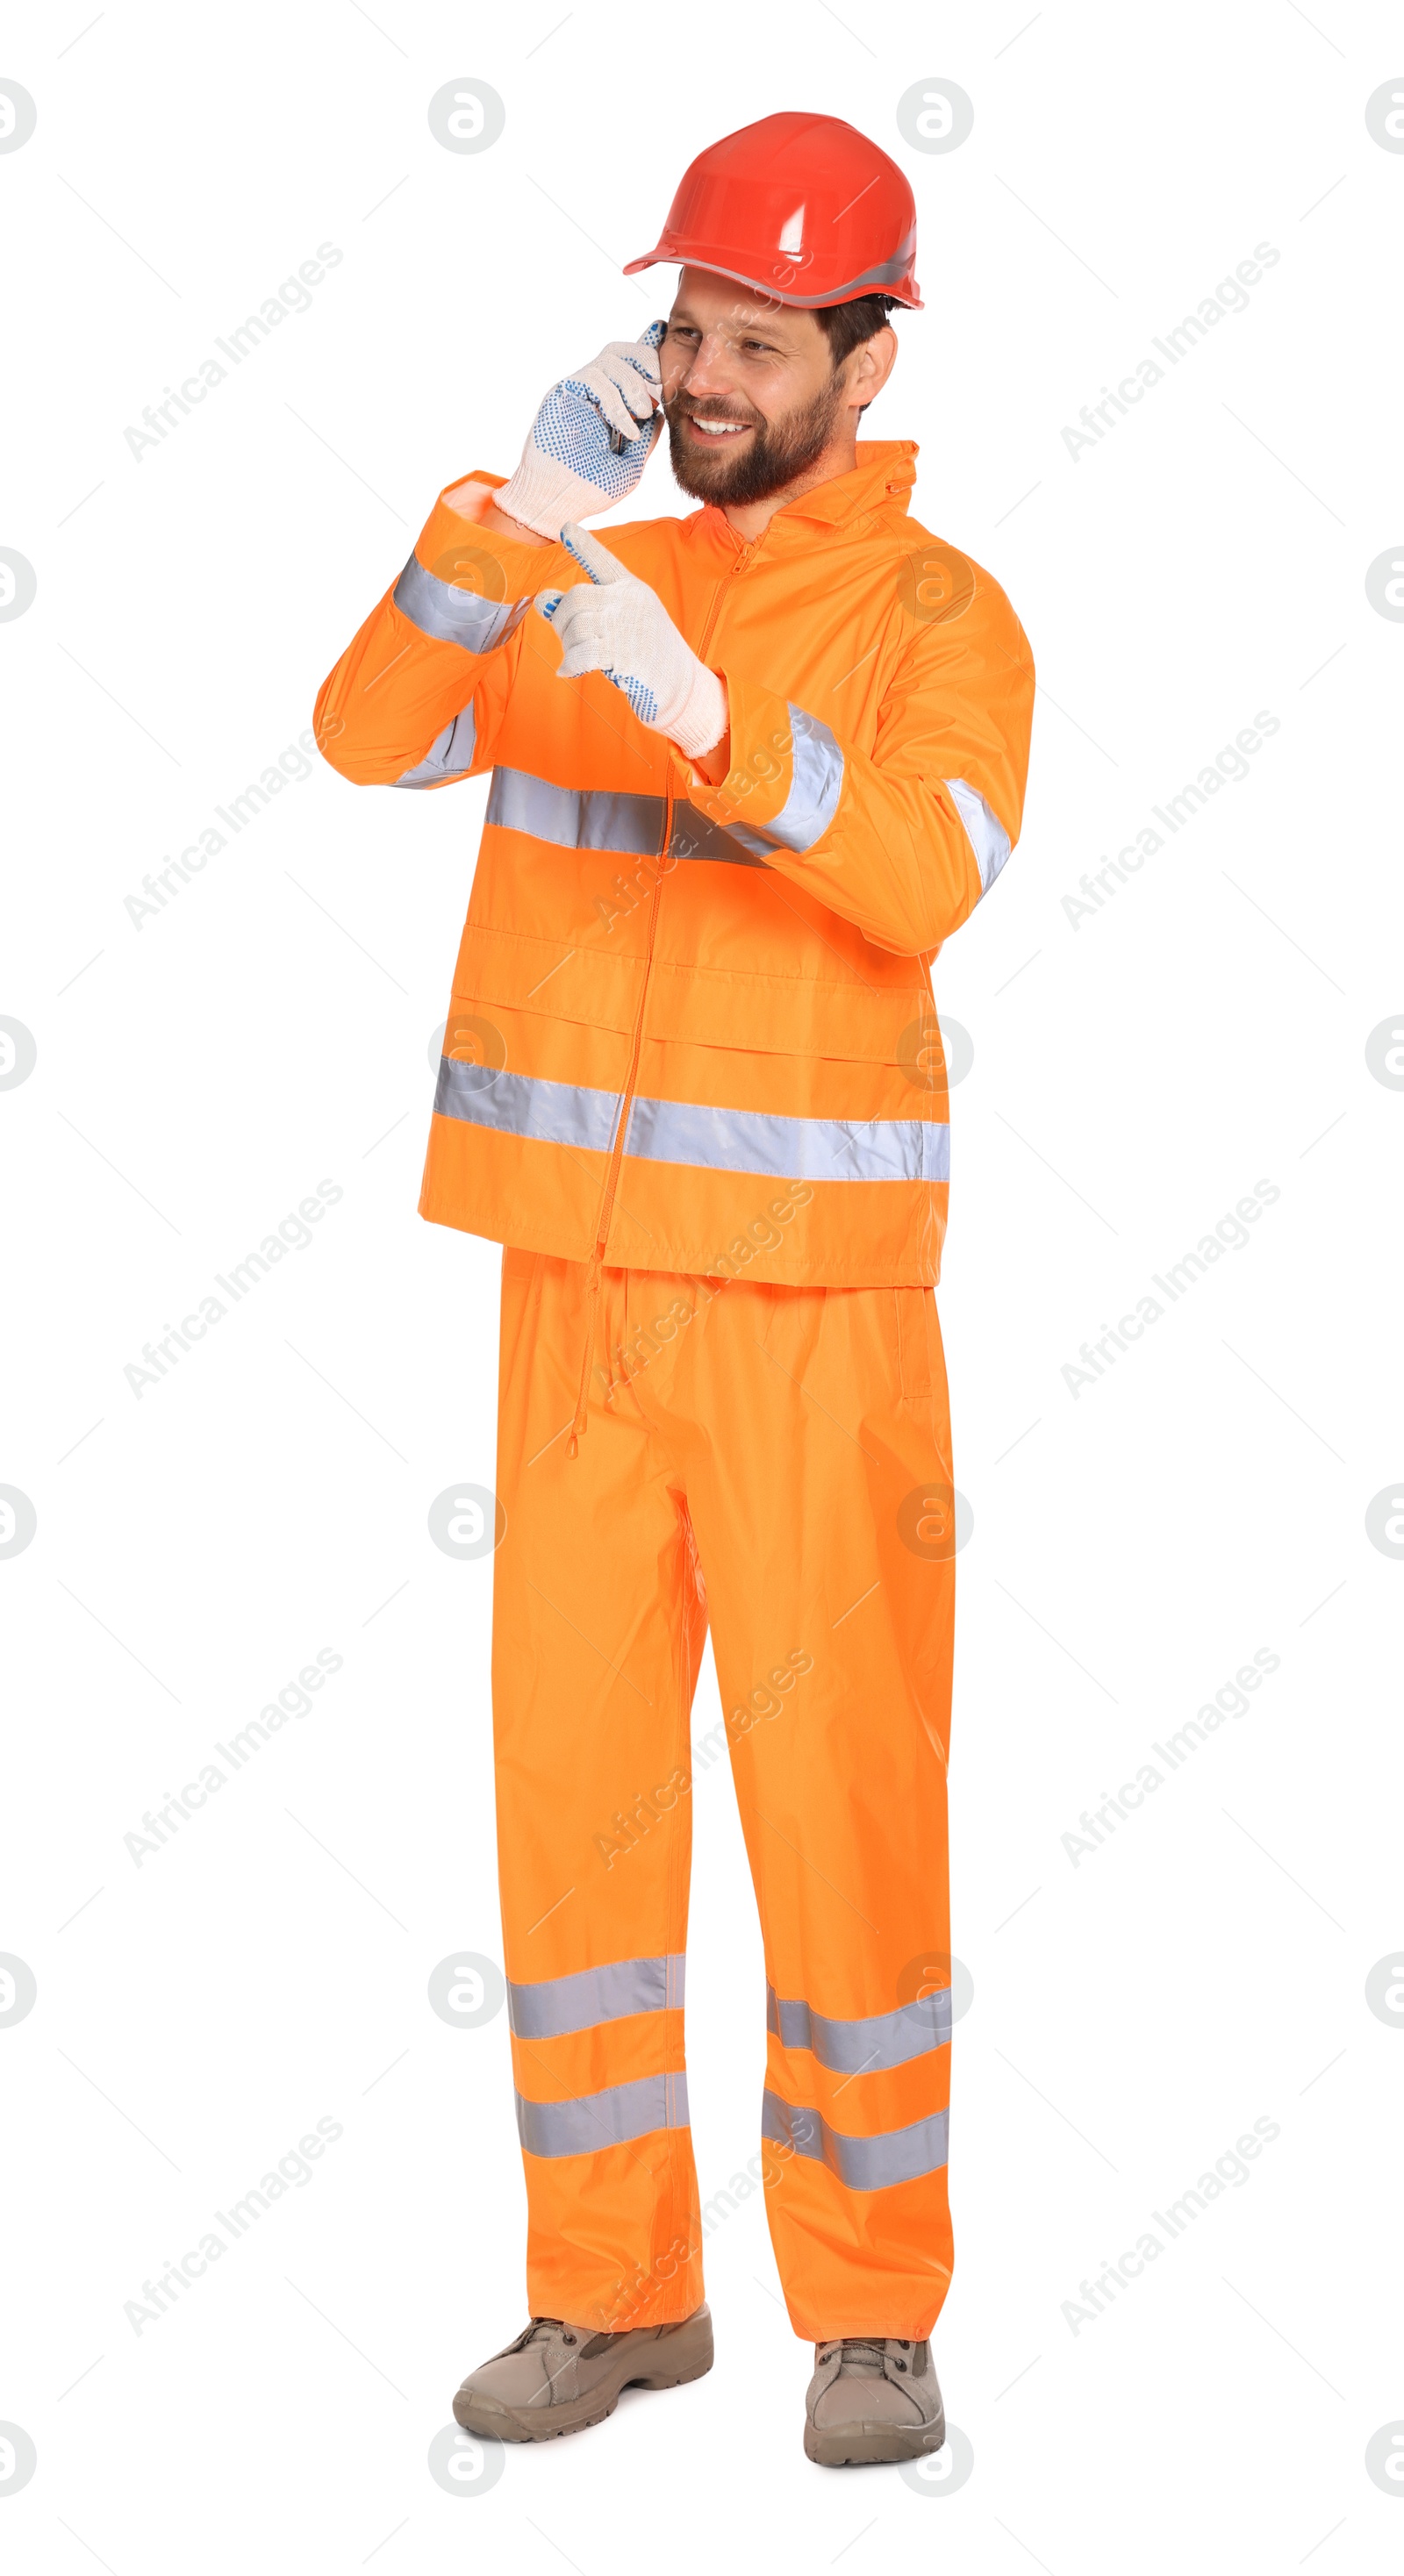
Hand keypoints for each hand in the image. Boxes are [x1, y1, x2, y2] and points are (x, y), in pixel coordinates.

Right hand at [495, 324, 666, 538]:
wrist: (561, 500)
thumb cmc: (593, 488)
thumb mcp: (633, 463)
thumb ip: (648, 438)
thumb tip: (661, 413)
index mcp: (612, 406)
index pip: (632, 368)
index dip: (649, 354)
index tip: (667, 347)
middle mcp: (595, 394)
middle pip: (621, 352)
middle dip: (646, 359)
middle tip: (660, 384)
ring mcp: (579, 392)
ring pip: (610, 359)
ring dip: (633, 383)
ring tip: (642, 413)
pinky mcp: (563, 392)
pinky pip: (593, 377)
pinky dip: (615, 401)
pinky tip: (625, 428)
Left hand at [536, 523, 728, 759]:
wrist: (678, 683)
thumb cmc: (647, 651)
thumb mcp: (624, 621)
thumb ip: (587, 609)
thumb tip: (541, 600)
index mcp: (632, 588)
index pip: (603, 561)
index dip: (584, 545)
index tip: (566, 529)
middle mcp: (629, 601)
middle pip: (576, 598)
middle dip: (561, 619)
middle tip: (567, 637)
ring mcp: (626, 627)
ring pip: (576, 627)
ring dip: (568, 645)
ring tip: (576, 657)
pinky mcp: (622, 655)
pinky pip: (581, 654)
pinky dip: (570, 664)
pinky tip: (568, 670)